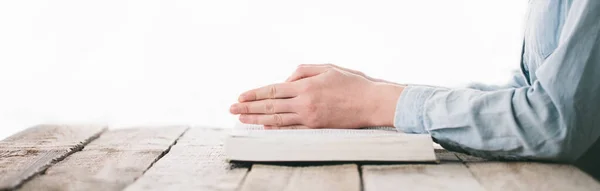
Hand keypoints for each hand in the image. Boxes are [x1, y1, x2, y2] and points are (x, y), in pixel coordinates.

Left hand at [230, 65, 404, 128]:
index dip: (254, 94)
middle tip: (231, 109)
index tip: (240, 96)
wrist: (371, 102)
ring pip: (277, 119)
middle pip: (270, 106)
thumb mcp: (326, 67)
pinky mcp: (316, 128)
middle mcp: (304, 103)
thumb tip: (285, 79)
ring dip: (256, 120)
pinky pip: (291, 129)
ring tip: (241, 119)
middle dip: (248, 108)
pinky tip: (264, 127)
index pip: (273, 90)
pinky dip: (275, 128)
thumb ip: (303, 71)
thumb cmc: (351, 82)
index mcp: (306, 86)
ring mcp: (310, 117)